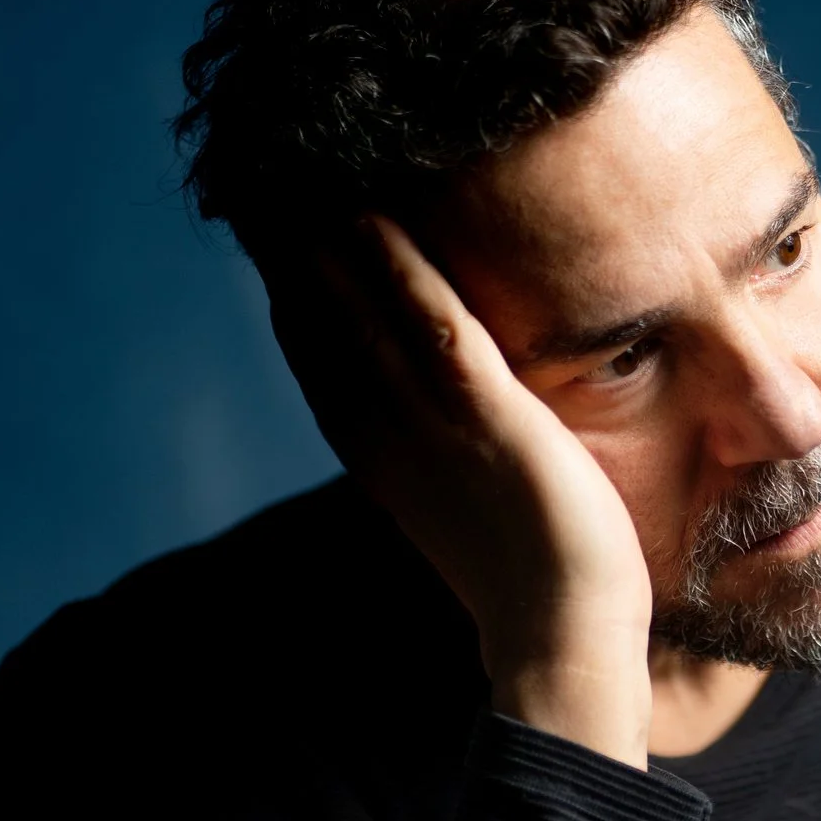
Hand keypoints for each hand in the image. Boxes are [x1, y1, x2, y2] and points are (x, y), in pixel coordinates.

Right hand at [263, 216, 653, 765]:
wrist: (563, 645)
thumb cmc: (535, 587)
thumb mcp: (472, 511)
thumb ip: (449, 463)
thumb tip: (450, 437)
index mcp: (385, 465)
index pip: (322, 369)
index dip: (292, 305)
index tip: (270, 242)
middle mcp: (392, 442)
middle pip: (321, 333)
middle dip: (288, 259)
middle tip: (257, 185)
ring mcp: (436, 430)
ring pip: (360, 320)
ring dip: (324, 245)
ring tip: (296, 174)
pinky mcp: (491, 423)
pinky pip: (436, 331)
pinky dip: (400, 273)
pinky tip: (371, 216)